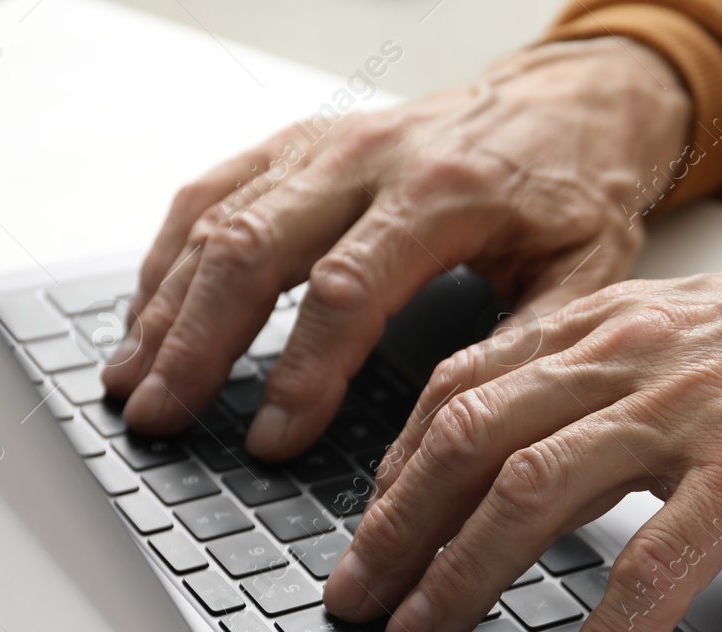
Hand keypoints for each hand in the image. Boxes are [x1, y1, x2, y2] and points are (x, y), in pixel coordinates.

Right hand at [101, 38, 689, 459]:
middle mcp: (372, 160)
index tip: (273, 440)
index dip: (302, 372)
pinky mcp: (301, 143)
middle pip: (255, 250)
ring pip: (218, 218)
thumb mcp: (588, 273)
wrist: (572, 102)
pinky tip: (146, 314)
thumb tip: (463, 429)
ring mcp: (327, 145)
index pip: (348, 290)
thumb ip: (529, 344)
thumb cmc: (578, 191)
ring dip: (165, 304)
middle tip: (163, 418)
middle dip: (199, 344)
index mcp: (447, 195)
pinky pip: (213, 189)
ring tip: (133, 381)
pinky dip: (168, 253)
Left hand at [321, 232, 721, 631]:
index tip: (365, 534)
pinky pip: (655, 567)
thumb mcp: (700, 339)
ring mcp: (692, 410)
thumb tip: (537, 457)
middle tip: (361, 604)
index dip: (395, 469)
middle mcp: (634, 353)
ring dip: (463, 576)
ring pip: (533, 492)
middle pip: (469, 437)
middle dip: (396, 529)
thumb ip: (614, 382)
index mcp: (613, 321)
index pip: (461, 386)